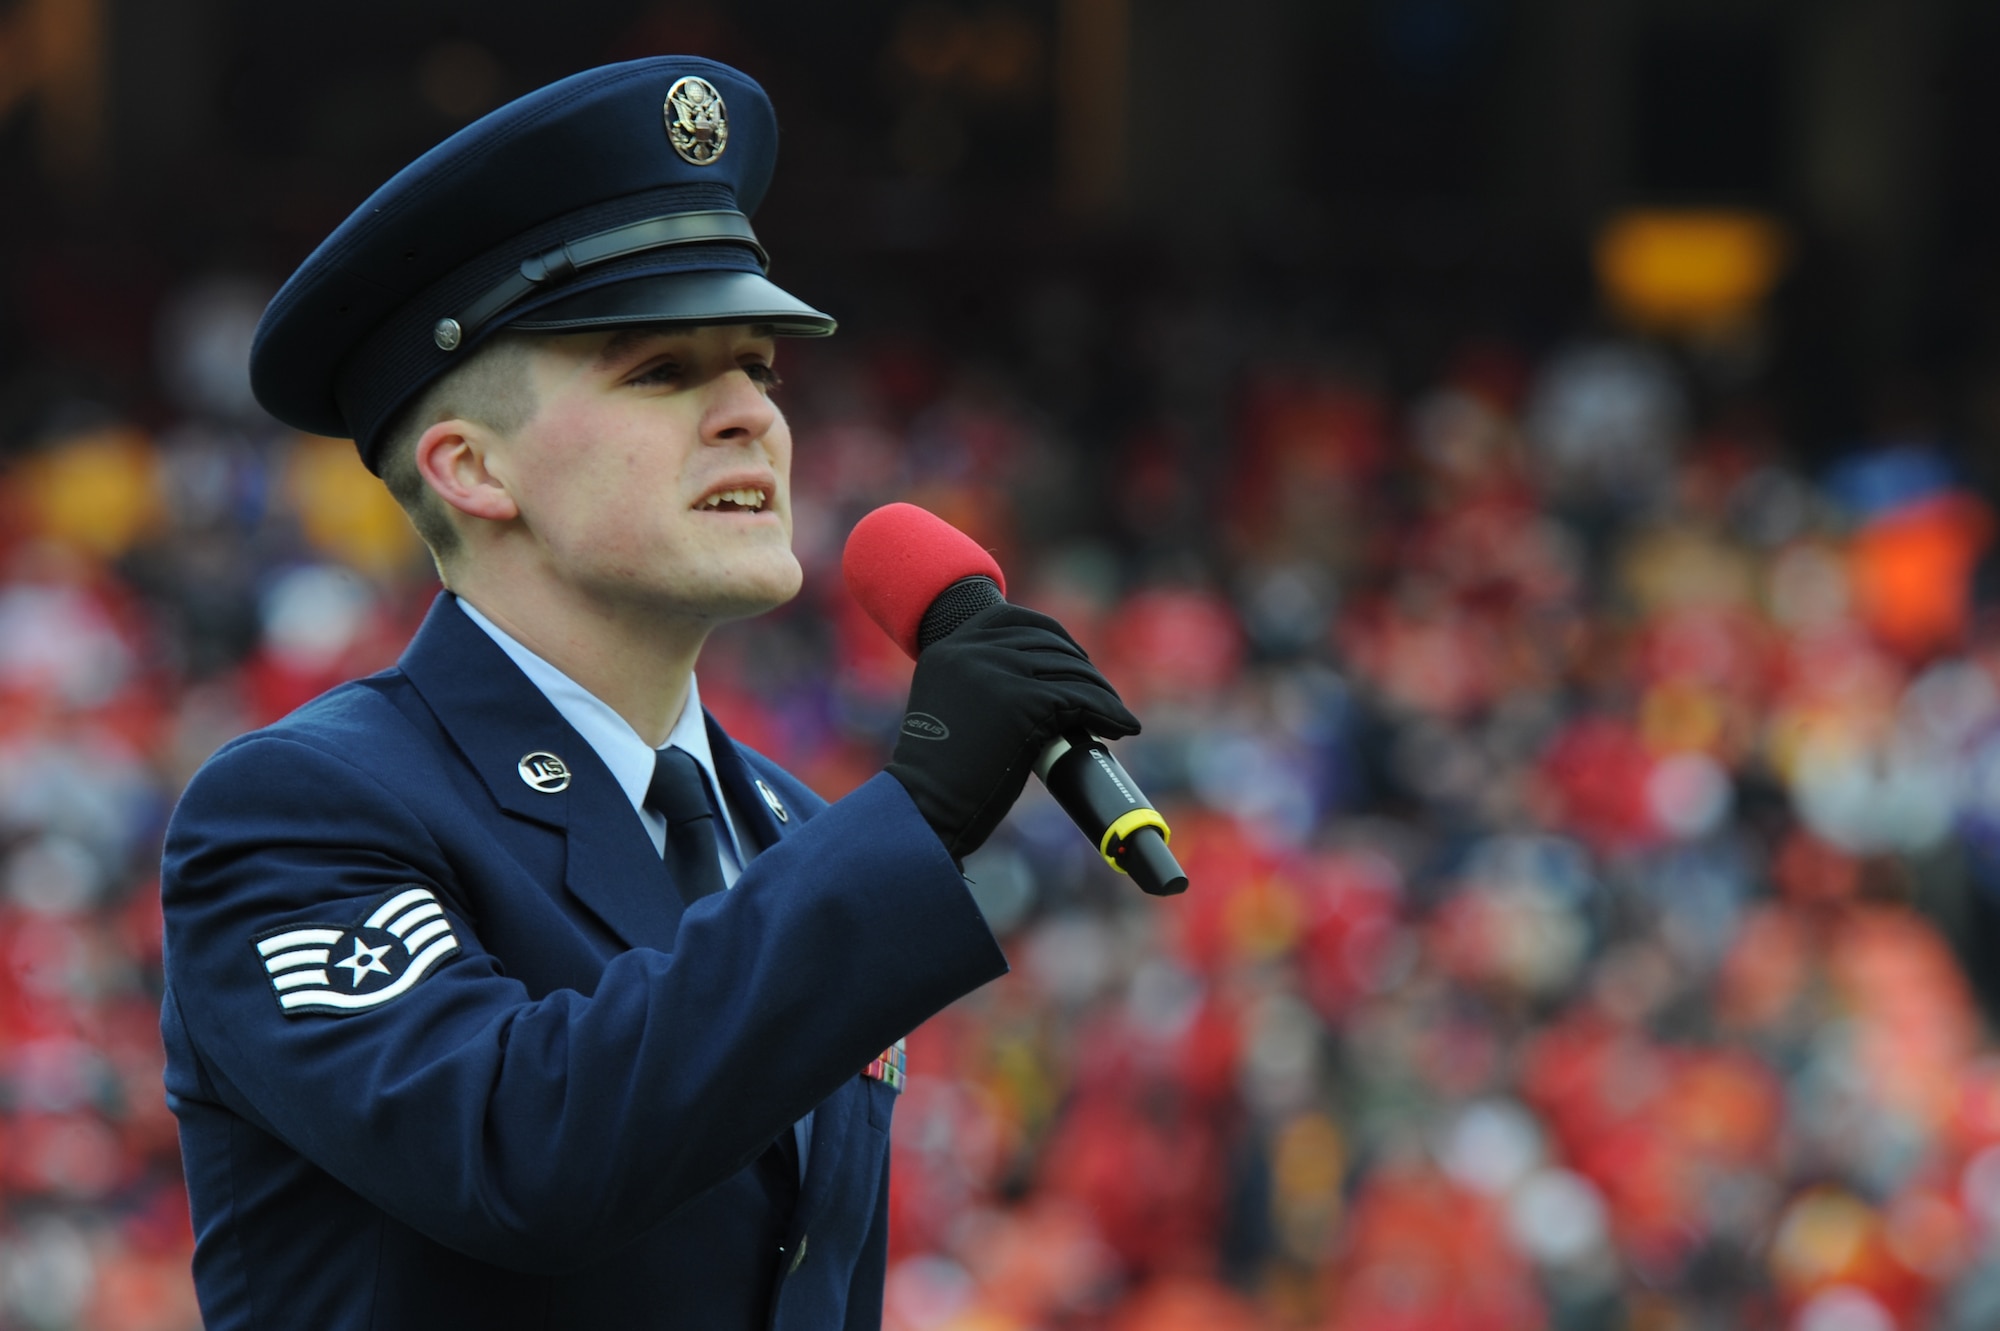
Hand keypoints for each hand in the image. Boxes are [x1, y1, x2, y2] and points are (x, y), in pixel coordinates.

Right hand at [886, 603, 1138, 858]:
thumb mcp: (951, 707)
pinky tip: (1122, 726)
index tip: (1075, 659)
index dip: (1054, 636)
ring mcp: (996, 671)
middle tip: (1101, 696)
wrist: (925, 808)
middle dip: (1082, 669)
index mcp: (950, 647)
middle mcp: (970, 650)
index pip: (1014, 620)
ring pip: (1069, 671)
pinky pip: (1080, 699)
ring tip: (1116, 717)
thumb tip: (1041, 681)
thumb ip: (981, 682)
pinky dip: (1108, 713)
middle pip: (1048, 644)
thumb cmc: (939, 776)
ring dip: (1101, 693)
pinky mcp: (1021, 700)